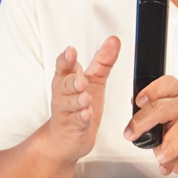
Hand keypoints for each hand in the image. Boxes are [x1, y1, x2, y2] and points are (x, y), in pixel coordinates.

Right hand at [47, 38, 119, 163]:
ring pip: (70, 103)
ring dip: (77, 100)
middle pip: (64, 84)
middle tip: (80, 79)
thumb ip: (103, 61)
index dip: (66, 59)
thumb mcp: (93, 80)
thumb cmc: (77, 106)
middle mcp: (63, 93)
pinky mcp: (72, 126)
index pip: (64, 66)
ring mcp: (67, 111)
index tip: (70, 51)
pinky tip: (86, 114)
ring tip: (85, 98)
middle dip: (72, 81)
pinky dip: (81, 117)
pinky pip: (76, 121)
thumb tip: (114, 40)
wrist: (65, 137)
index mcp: (67, 79)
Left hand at [124, 75, 177, 177]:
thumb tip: (134, 113)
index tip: (138, 102)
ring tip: (160, 157)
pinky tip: (165, 159)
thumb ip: (150, 122)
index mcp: (176, 98)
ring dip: (160, 148)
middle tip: (131, 133)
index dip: (150, 90)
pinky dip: (171, 152)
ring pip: (170, 129)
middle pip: (160, 106)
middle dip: (141, 121)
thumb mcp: (162, 132)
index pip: (165, 84)